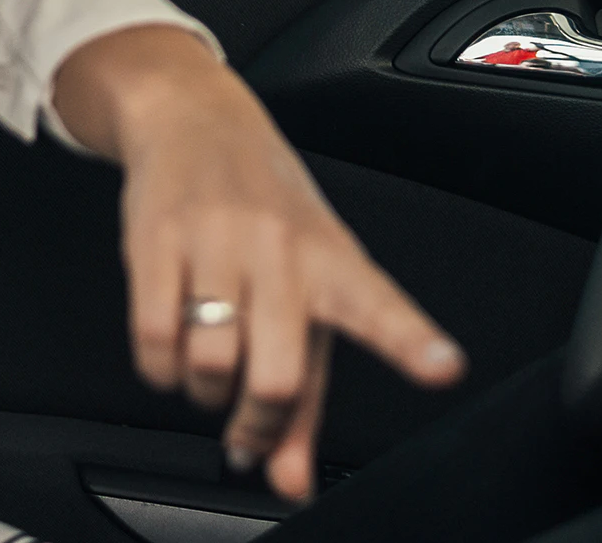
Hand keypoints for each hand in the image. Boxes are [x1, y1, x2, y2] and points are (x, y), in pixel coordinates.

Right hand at [51, 26, 465, 501]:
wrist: (195, 118)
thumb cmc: (265, 213)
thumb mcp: (303, 288)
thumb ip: (305, 396)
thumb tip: (288, 482)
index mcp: (332, 259)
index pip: (379, 306)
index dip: (413, 341)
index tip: (446, 367)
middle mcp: (281, 248)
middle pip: (280, 374)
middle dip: (259, 422)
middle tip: (249, 425)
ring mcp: (218, 240)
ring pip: (212, 366)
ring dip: (206, 394)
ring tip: (209, 370)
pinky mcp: (157, 239)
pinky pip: (155, 341)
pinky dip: (161, 369)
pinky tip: (171, 350)